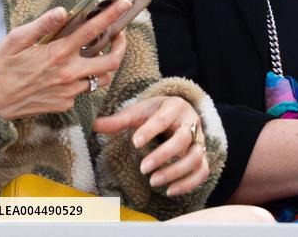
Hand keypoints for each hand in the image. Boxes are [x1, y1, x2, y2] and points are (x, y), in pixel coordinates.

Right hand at [0, 1, 129, 119]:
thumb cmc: (0, 68)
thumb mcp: (15, 41)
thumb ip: (42, 26)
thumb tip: (62, 12)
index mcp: (58, 53)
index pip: (93, 31)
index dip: (112, 16)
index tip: (125, 4)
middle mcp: (69, 73)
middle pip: (112, 61)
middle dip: (121, 46)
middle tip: (118, 36)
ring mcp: (69, 91)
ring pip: (101, 79)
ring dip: (103, 66)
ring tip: (97, 55)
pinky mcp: (65, 104)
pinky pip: (83, 91)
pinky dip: (83, 81)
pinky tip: (71, 74)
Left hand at [93, 96, 208, 196]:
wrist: (178, 111)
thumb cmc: (155, 112)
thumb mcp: (138, 111)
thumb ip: (119, 120)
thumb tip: (95, 125)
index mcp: (175, 106)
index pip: (164, 118)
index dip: (150, 130)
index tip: (134, 142)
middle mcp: (191, 122)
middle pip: (183, 139)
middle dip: (163, 155)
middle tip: (143, 169)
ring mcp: (199, 139)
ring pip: (196, 156)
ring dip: (176, 171)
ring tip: (154, 182)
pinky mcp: (201, 155)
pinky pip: (202, 170)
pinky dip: (189, 183)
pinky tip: (170, 191)